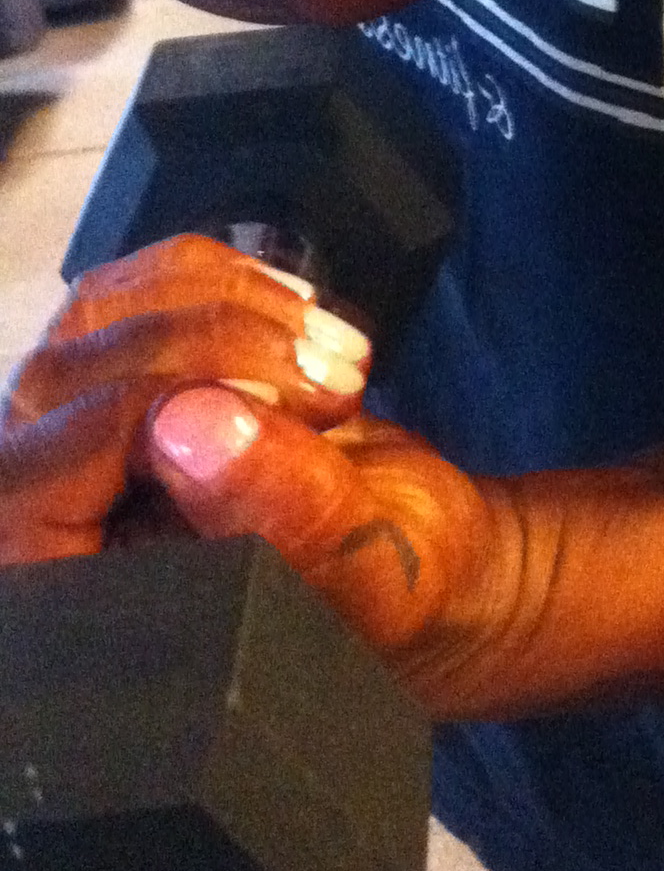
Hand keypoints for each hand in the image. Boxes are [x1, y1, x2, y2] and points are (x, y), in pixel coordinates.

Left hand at [1, 235, 523, 715]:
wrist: (411, 550)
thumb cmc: (385, 590)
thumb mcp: (362, 574)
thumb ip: (283, 514)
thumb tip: (184, 419)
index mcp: (68, 581)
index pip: (48, 471)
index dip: (161, 412)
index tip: (301, 410)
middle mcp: (45, 500)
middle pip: (68, 375)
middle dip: (213, 348)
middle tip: (339, 386)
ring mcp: (81, 423)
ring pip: (107, 309)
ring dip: (236, 305)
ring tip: (343, 358)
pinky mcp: (133, 362)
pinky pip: (147, 281)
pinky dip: (236, 280)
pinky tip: (308, 321)